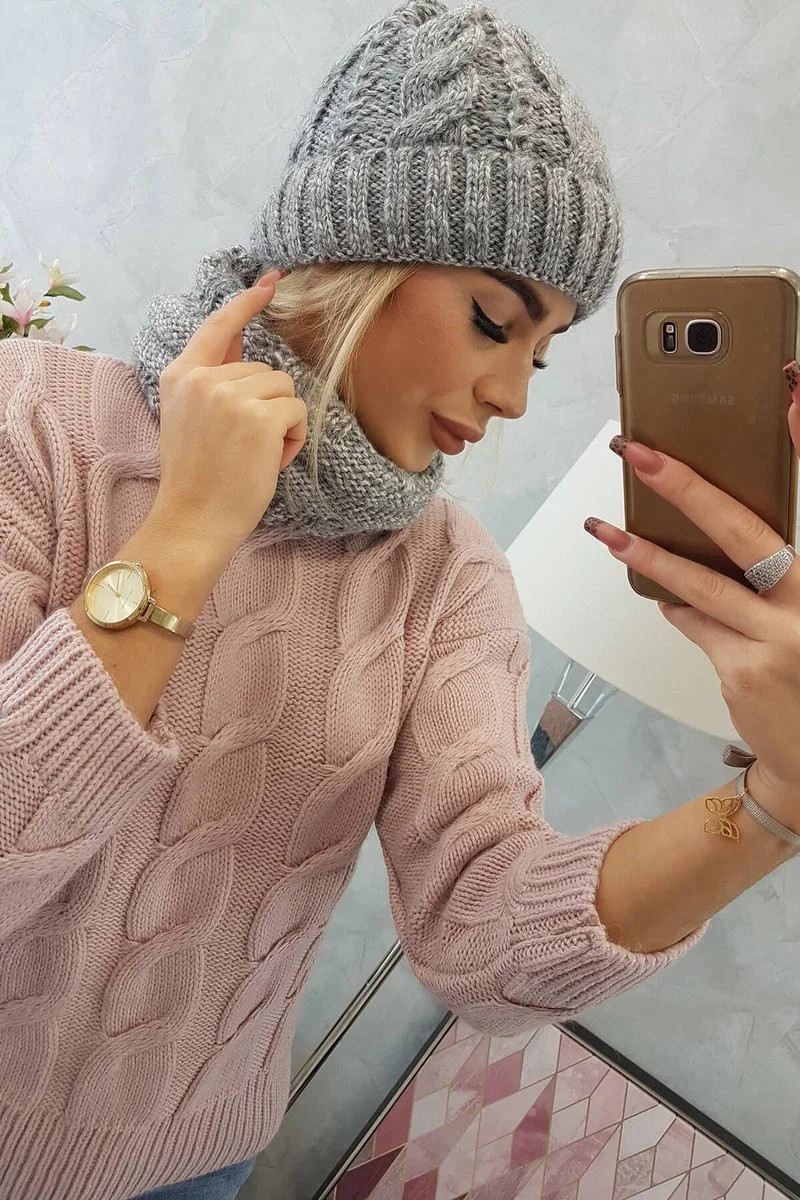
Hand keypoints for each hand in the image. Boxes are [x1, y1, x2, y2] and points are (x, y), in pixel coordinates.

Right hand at [150, 269, 306, 555]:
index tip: (270, 282)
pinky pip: (297, 411)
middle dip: (266, 407)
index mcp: (180, 376)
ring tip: (255, 456)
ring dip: (281, 424)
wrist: (193, 521)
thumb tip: (238, 342)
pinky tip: (270, 461)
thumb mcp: (189, 419)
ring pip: (284, 390)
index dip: (247, 302)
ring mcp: (230, 394)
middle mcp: (202, 378)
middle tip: (243, 448)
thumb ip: (212, 379)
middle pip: (263, 370)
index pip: (217, 326)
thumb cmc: (196, 480)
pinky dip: (293, 439)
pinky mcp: (259, 415)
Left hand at [585, 373, 799, 804]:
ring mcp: (782, 639)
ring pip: (701, 583)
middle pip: (745, 533)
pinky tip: (666, 596)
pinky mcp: (744, 671)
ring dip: (648, 554)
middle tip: (640, 453)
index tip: (790, 391)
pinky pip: (695, 624)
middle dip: (688, 488)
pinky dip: (678, 606)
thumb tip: (705, 545)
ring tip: (605, 530)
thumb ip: (778, 577)